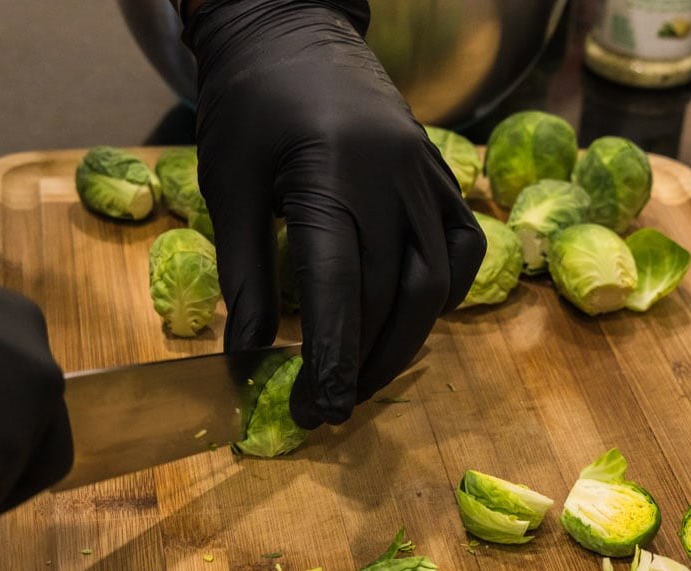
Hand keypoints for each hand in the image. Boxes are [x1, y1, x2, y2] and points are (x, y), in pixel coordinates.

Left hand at [186, 0, 485, 427]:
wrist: (292, 31)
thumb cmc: (249, 106)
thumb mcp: (228, 188)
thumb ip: (244, 276)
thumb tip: (248, 360)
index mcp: (330, 175)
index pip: (339, 289)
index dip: (330, 359)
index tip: (315, 412)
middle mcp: (391, 177)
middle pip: (392, 295)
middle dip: (362, 362)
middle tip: (328, 406)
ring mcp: (426, 175)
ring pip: (435, 282)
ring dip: (402, 343)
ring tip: (363, 378)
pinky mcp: (441, 175)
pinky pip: (461, 249)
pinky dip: (442, 296)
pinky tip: (409, 320)